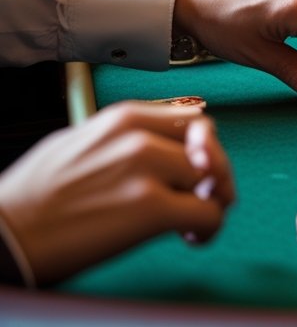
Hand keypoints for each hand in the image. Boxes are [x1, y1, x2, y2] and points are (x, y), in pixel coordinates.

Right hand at [0, 102, 234, 285]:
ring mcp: (147, 171)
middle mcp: (140, 138)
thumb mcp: (77, 143)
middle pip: (211, 150)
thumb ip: (124, 138)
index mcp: (124, 118)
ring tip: (190, 223)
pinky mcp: (152, 209)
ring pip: (215, 181)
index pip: (194, 120)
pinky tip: (189, 238)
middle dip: (212, 177)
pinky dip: (209, 230)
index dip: (201, 148)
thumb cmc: (32, 198)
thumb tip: (160, 144)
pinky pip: (210, 215)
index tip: (194, 170)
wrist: (2, 234)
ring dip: (211, 204)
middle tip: (200, 200)